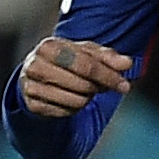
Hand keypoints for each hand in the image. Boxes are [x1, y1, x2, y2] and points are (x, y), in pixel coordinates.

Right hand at [17, 38, 131, 117]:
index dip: (108, 76)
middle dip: (98, 87)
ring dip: (87, 98)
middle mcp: (35, 65)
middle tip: (102, 86)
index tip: (124, 85)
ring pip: (76, 100)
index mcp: (49, 46)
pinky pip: (66, 112)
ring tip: (84, 89)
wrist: (36, 72)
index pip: (86, 65)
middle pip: (82, 84)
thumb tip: (127, 63)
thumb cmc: (66, 59)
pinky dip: (75, 107)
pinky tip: (71, 97)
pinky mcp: (32, 105)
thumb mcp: (87, 52)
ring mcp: (31, 86)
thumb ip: (108, 57)